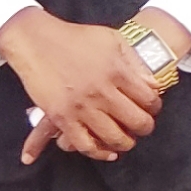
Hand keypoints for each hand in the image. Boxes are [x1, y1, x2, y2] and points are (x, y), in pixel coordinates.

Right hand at [0, 6, 163, 163]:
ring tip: (125, 140)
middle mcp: (102, 92)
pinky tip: (106, 152)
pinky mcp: (62, 117)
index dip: (154, 107)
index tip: (151, 109)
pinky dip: (98, 153)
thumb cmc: (74, 38)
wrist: (36, 41)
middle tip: (141, 127)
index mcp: (117, 72)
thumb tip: (153, 86)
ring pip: (114, 138)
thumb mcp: (111, 40)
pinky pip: (85, 144)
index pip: (149, 100)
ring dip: (125, 143)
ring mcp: (82, 107)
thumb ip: (134, 62)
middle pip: (136, 122)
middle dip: (144, 127)